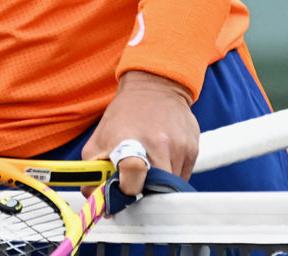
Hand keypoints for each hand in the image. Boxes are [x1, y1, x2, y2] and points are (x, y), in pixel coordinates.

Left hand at [81, 70, 197, 195]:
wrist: (154, 87)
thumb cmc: (124, 115)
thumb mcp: (99, 138)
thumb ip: (94, 171)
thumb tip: (94, 198)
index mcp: (130, 140)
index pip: (133, 172)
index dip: (128, 189)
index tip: (124, 190)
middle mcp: (158, 144)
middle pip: (155, 187)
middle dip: (145, 190)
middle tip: (136, 181)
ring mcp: (179, 148)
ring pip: (171, 185)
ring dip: (158, 182)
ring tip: (149, 163)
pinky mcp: (193, 150)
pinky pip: (183, 176)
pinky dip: (171, 174)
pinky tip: (162, 157)